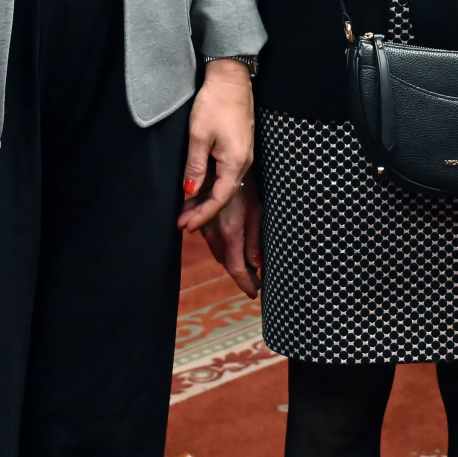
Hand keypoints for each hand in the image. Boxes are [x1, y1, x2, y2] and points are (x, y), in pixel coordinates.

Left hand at [178, 60, 253, 234]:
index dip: (202, 214)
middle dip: (203, 211)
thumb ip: (195, 165)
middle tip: (182, 223)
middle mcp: (244, 163)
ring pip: (225, 186)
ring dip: (206, 199)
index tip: (185, 226)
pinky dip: (212, 186)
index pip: (219, 199)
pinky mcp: (239, 148)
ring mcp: (243, 156)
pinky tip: (200, 188)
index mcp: (235, 163)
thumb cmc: (214, 104)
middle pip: (223, 196)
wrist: (231, 79)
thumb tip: (190, 192)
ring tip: (186, 210)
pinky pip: (226, 175)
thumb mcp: (199, 135)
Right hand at [201, 178, 262, 298]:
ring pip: (218, 253)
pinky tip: (232, 248)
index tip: (254, 294)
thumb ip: (255, 239)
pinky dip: (222, 249)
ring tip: (247, 269)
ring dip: (230, 261)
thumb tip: (258, 266)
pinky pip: (211, 241)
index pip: (236, 268)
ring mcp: (205, 227)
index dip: (245, 283)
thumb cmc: (246, 183)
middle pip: (226, 262)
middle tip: (255, 283)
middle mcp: (214, 234)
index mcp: (231, 233)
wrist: (220, 163)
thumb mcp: (256, 210)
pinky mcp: (200, 219)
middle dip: (240, 274)